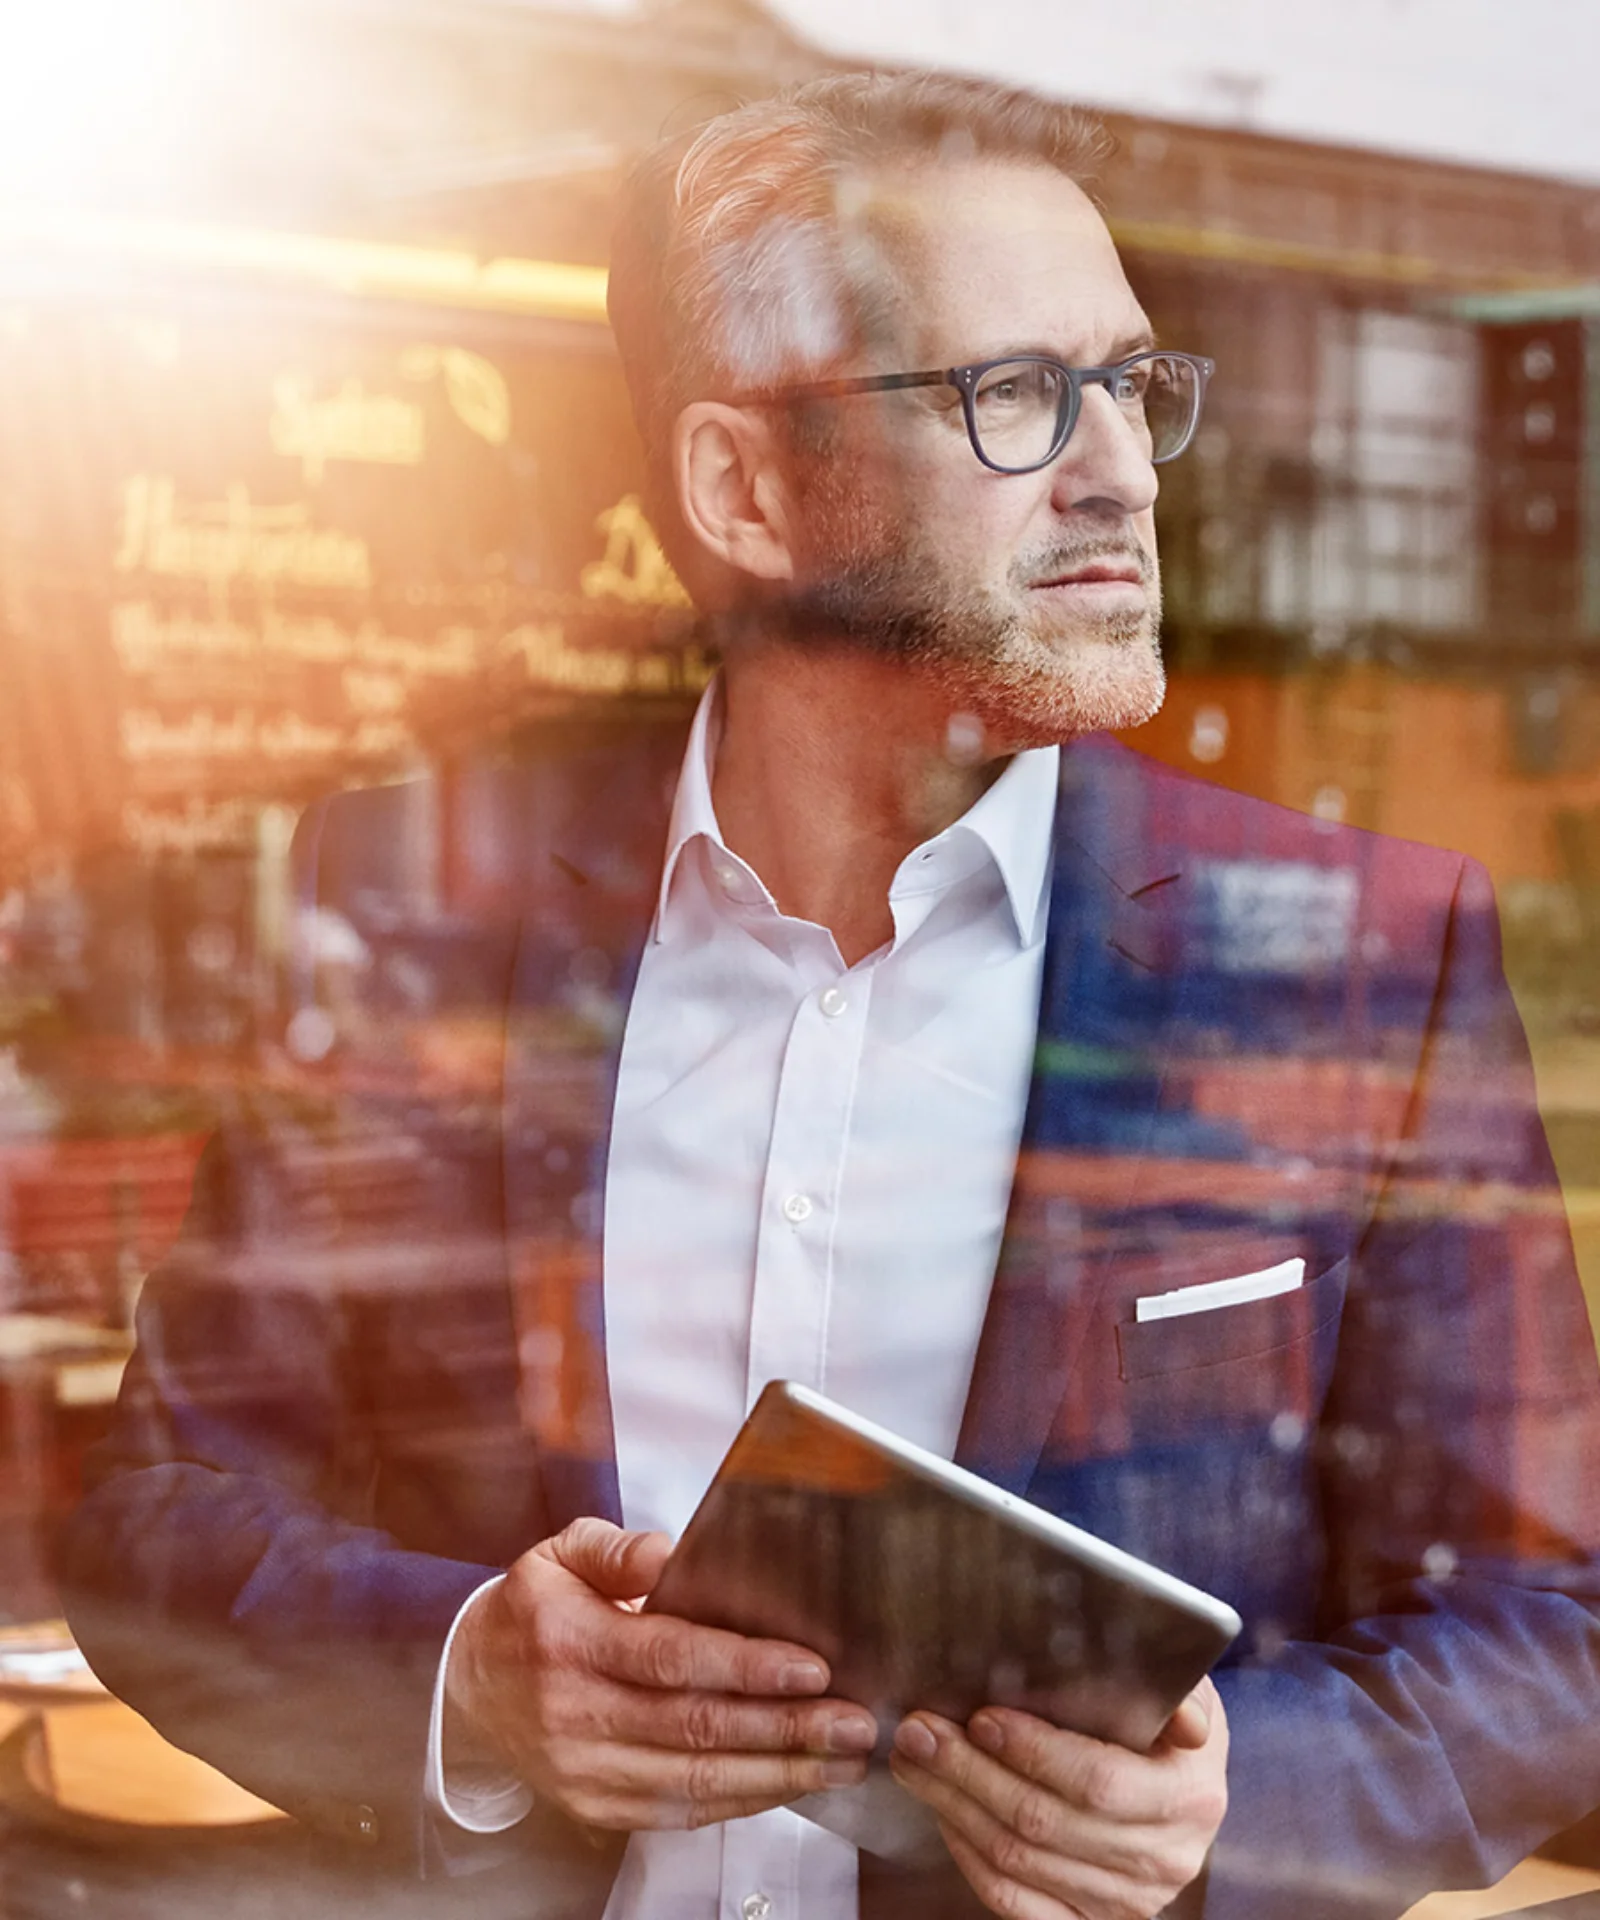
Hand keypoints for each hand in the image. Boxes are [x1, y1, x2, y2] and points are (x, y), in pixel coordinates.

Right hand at [446, 1517, 874, 1831]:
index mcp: (569, 1641)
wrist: (466, 1686)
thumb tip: (670, 1552)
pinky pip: (679, 1811)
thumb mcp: (560, 1554)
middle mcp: (575, 1714)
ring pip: (695, 1780)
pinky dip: (741, 1801)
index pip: (670, 1658)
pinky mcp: (595, 1806)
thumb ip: (617, 1548)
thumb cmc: (530, 1612)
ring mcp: (584, 1770)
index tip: (812, 1668)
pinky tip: (788, 1784)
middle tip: (854, 1722)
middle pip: (695, 1728)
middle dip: (785, 1729)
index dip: (746, 1666)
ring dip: (778, 1775)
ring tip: (841, 1759)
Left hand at [888, 1679, 1227, 1919]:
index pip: (1099, 1783)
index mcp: (1189, 1798)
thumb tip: (1181, 1714)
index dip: (1034, 1752)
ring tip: (915, 1760)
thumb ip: (1174, 1692)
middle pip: (1044, 1823)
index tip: (981, 1717)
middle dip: (970, 1772)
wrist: (1184, 1794)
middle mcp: (1162, 1860)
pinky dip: (968, 1854)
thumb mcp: (1185, 1694)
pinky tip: (945, 1811)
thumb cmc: (1169, 1727)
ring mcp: (1125, 1900)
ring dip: (954, 1806)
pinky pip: (1013, 1902)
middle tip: (921, 1731)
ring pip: (1019, 1861)